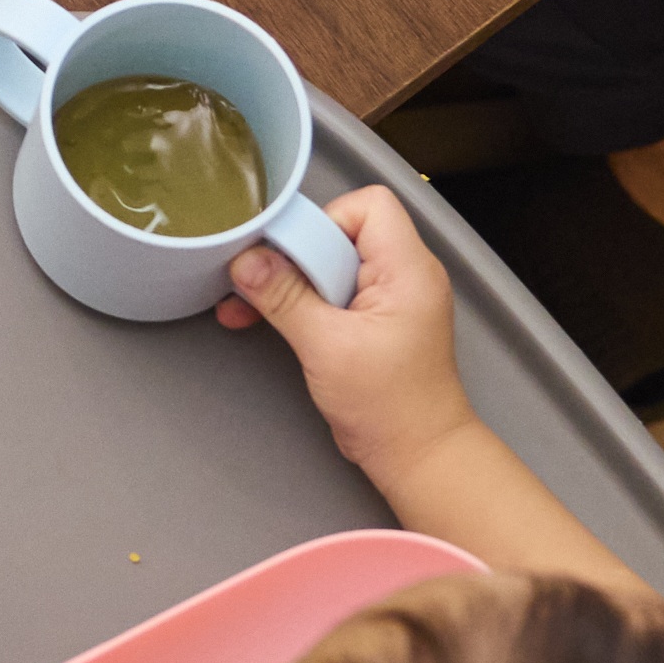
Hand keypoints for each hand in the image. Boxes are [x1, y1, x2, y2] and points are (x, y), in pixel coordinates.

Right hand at [217, 182, 481, 495]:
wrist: (418, 456)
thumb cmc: (390, 406)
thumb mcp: (327, 347)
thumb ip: (284, 298)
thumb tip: (246, 260)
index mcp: (407, 269)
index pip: (367, 206)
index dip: (325, 219)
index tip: (292, 253)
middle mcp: (404, 275)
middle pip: (341, 232)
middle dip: (296, 255)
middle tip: (263, 282)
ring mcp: (389, 299)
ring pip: (330, 264)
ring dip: (290, 282)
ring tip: (252, 307)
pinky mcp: (373, 322)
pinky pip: (331, 293)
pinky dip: (300, 302)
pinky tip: (264, 319)